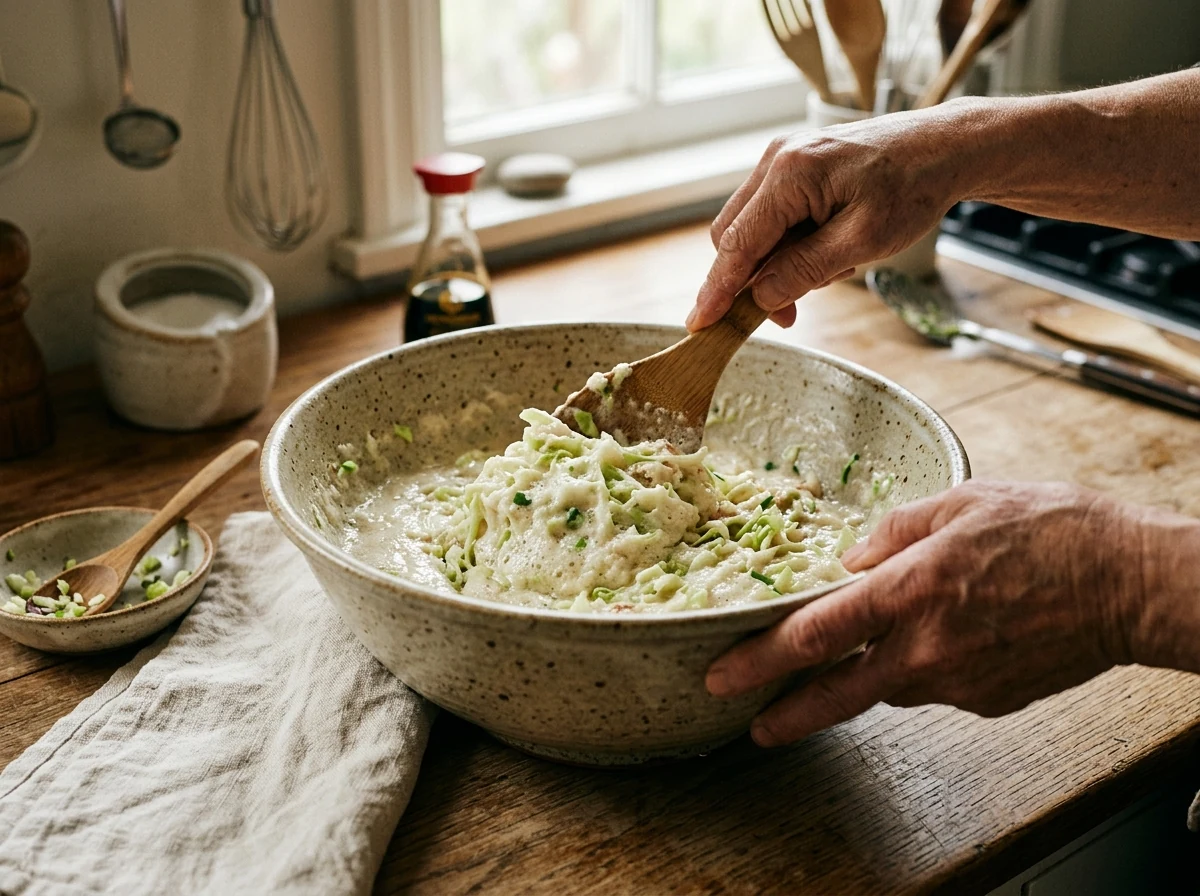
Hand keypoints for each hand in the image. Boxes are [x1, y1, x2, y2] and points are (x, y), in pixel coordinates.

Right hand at [687, 110, 961, 331]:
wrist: (943, 146)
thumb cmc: (912, 188)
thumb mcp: (864, 241)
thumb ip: (806, 269)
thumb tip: (760, 297)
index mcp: (791, 173)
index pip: (738, 244)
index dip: (717, 290)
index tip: (699, 325)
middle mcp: (776, 158)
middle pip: (733, 236)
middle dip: (752, 280)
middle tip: (790, 313)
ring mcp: (781, 158)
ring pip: (750, 228)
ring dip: (775, 262)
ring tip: (831, 268)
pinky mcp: (792, 164)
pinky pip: (770, 215)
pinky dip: (787, 243)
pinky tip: (826, 248)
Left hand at [704, 481, 1197, 746]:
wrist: (1132, 585)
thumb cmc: (1053, 531)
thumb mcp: (963, 502)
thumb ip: (895, 531)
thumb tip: (852, 559)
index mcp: (911, 590)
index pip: (816, 635)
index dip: (761, 658)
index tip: (724, 675)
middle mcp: (927, 647)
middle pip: (837, 694)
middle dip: (787, 713)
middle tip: (753, 725)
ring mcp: (958, 682)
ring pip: (889, 686)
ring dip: (869, 673)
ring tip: (876, 645)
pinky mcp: (987, 702)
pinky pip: (935, 686)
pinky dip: (925, 666)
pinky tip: (950, 637)